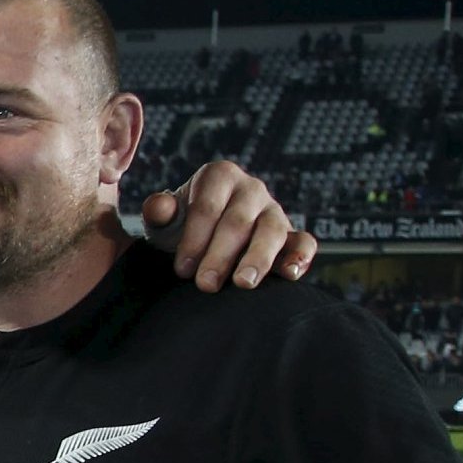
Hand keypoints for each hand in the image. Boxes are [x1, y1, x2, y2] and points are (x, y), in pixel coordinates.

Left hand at [143, 161, 316, 291]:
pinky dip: (300, 256)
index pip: (207, 207)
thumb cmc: (181, 228)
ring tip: (243, 283)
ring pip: (272, 230)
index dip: (194, 239)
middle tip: (205, 285)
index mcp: (219, 177)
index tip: (182, 269)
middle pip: (238, 222)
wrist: (203, 240)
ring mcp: (274, 210)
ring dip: (258, 258)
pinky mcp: (292, 234)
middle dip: (220, 255)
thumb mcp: (165, 220)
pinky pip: (303, 241)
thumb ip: (159, 212)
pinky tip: (290, 274)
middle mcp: (251, 189)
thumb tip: (159, 206)